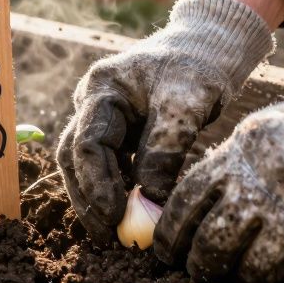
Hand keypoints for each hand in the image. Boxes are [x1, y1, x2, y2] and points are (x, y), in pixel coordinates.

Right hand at [56, 0, 274, 236]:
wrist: (209, 46)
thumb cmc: (198, 66)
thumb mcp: (187, 103)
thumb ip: (165, 147)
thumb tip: (149, 198)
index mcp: (101, 88)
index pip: (86, 143)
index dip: (97, 184)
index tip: (115, 216)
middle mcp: (93, 103)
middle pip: (75, 158)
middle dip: (88, 199)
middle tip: (107, 235)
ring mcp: (103, 118)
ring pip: (86, 165)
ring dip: (97, 199)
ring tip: (114, 234)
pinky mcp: (120, 132)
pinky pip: (109, 166)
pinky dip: (115, 191)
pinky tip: (130, 215)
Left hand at [153, 46, 283, 282]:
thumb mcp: (253, 138)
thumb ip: (222, 172)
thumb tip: (181, 219)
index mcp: (236, 159)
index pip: (186, 206)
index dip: (171, 236)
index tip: (167, 253)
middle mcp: (261, 190)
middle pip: (214, 244)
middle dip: (202, 265)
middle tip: (200, 272)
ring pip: (255, 269)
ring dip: (247, 274)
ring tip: (247, 269)